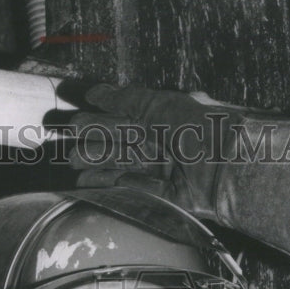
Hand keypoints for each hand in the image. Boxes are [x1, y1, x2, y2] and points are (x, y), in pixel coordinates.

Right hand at [68, 83, 245, 217]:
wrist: (221, 162)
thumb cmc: (194, 126)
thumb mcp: (155, 104)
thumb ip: (123, 99)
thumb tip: (94, 92)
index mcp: (159, 120)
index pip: (121, 119)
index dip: (97, 119)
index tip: (73, 122)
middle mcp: (159, 144)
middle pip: (118, 144)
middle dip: (93, 143)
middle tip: (68, 146)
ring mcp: (159, 171)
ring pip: (121, 166)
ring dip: (96, 164)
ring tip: (74, 162)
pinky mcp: (161, 196)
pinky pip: (130, 190)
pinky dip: (108, 186)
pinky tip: (88, 182)